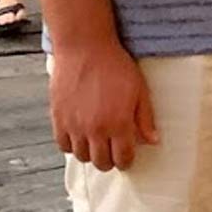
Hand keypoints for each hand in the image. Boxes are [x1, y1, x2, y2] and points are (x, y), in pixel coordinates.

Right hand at [49, 40, 158, 171]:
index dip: (127, 160)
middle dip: (110, 160)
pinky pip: (63, 145)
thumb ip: (145, 119)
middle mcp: (95, 129)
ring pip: (82, 156)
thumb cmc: (115, 66)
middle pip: (101, 163)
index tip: (128, 155)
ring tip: (98, 142)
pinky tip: (81, 135)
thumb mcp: (139, 90)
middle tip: (113, 151)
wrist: (86, 48)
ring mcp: (74, 125)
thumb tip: (153, 141)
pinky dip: (72, 145)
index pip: (122, 158)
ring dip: (91, 153)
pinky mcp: (58, 119)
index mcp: (118, 123)